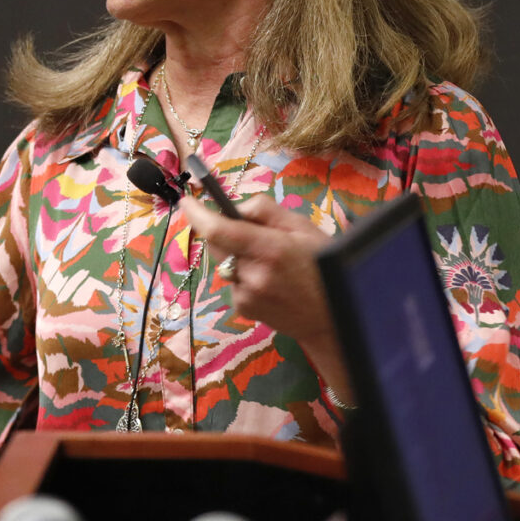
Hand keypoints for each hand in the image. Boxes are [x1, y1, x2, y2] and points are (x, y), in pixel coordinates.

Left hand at [179, 194, 353, 403]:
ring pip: (224, 263)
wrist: (333, 318)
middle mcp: (254, 274)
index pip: (219, 230)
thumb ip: (266, 211)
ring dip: (236, 255)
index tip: (186, 202)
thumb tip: (235, 208)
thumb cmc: (322, 265)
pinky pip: (232, 281)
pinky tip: (268, 281)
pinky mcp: (243, 309)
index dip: (198, 215)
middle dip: (224, 232)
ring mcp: (246, 295)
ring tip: (270, 262)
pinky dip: (242, 275)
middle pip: (217, 244)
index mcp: (270, 249)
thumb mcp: (303, 228)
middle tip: (252, 232)